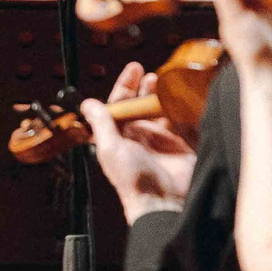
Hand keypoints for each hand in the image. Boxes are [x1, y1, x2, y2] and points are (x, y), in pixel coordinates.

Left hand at [81, 60, 194, 222]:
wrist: (163, 202)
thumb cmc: (132, 180)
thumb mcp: (110, 148)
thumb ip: (101, 123)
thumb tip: (87, 103)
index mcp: (120, 135)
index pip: (120, 103)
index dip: (125, 85)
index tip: (134, 68)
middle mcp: (140, 135)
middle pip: (142, 104)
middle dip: (146, 87)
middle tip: (152, 74)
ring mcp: (162, 139)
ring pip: (162, 109)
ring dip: (164, 95)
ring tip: (168, 82)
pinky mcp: (182, 145)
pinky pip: (183, 121)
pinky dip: (184, 108)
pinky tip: (185, 97)